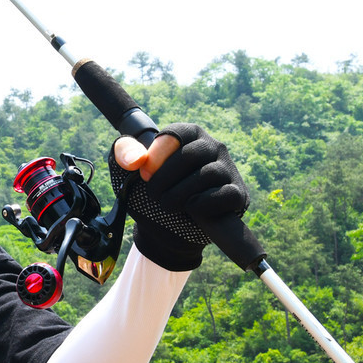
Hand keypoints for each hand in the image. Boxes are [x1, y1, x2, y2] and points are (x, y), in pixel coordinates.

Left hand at [110, 123, 249, 270]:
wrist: (165, 229)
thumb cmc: (150, 192)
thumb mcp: (129, 171)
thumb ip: (124, 153)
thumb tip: (136, 159)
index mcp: (189, 134)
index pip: (175, 134)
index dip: (156, 155)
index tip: (144, 174)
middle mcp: (212, 146)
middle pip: (190, 155)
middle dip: (164, 178)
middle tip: (153, 194)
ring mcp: (227, 170)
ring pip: (207, 175)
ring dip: (180, 194)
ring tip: (167, 205)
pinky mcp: (237, 194)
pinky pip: (225, 194)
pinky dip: (203, 204)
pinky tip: (190, 209)